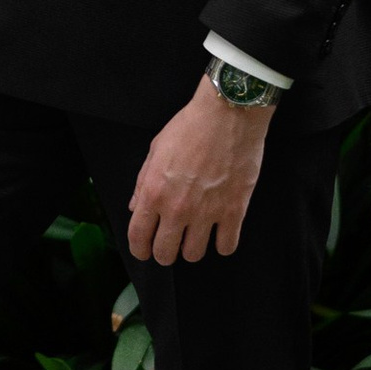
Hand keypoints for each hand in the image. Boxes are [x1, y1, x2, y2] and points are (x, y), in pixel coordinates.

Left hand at [127, 79, 273, 266]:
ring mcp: (207, 212)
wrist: (227, 114)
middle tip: (172, 242)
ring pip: (194, 255)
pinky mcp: (234, 211)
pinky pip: (226, 247)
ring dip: (193, 248)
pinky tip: (221, 231)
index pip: (138, 238)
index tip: (145, 250)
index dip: (140, 250)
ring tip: (197, 234)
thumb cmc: (190, 127)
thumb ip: (143, 182)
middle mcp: (177, 208)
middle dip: (165, 252)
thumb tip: (136, 207)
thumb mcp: (156, 149)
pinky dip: (222, 243)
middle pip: (166, 253)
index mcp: (154, 192)